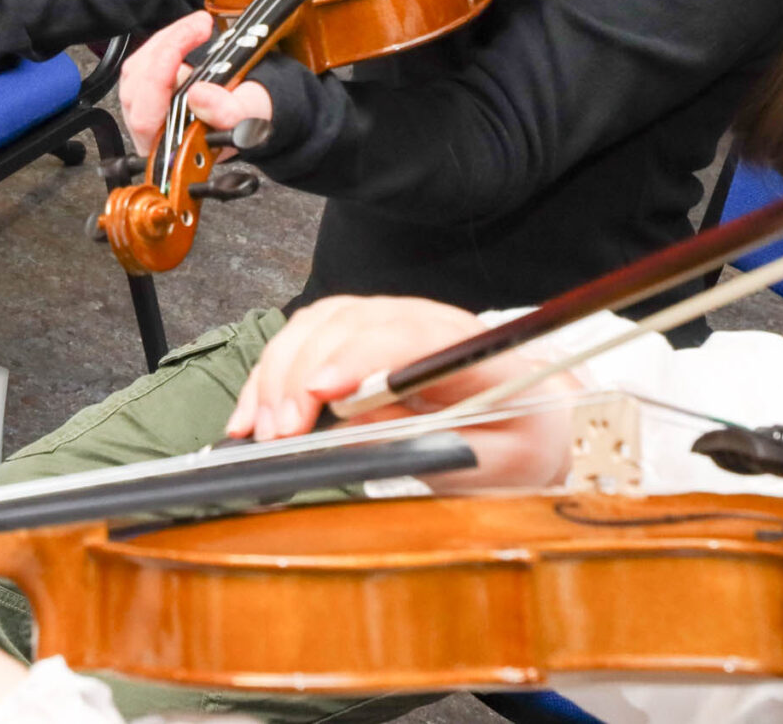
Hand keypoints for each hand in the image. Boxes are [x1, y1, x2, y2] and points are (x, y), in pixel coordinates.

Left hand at [120, 10, 272, 160]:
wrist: (249, 108)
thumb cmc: (246, 119)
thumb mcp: (250, 117)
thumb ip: (228, 113)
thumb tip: (198, 96)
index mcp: (169, 149)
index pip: (145, 119)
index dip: (157, 84)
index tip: (181, 55)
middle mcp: (149, 131)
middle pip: (136, 86)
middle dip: (168, 49)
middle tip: (201, 28)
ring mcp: (144, 107)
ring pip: (138, 66)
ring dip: (168, 39)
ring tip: (200, 26)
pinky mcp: (147, 85)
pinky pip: (145, 57)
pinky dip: (167, 38)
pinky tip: (189, 31)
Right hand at [226, 295, 576, 488]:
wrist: (529, 419)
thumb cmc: (516, 440)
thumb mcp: (492, 462)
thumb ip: (432, 442)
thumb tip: (359, 425)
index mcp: (474, 351)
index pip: (413, 335)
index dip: (362, 356)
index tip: (325, 392)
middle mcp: (426, 320)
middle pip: (349, 324)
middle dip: (302, 377)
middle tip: (280, 432)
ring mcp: (388, 319)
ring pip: (316, 324)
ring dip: (278, 375)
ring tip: (262, 430)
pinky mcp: (358, 332)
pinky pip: (302, 336)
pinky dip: (270, 373)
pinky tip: (254, 412)